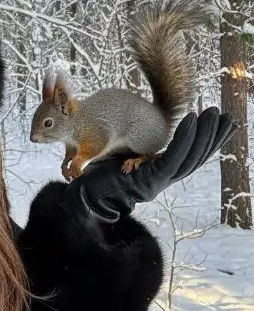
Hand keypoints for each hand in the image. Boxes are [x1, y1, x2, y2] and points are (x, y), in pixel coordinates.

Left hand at [63, 108, 235, 223]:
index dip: (209, 142)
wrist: (83, 198)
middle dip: (213, 136)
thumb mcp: (123, 158)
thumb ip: (138, 150)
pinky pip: (172, 157)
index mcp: (160, 174)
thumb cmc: (98, 178)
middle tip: (228, 116)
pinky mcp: (151, 180)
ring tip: (213, 112)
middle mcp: (164, 179)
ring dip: (203, 133)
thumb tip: (141, 135)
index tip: (222, 124)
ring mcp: (159, 181)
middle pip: (196, 158)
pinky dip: (184, 139)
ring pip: (189, 157)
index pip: (191, 157)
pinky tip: (191, 119)